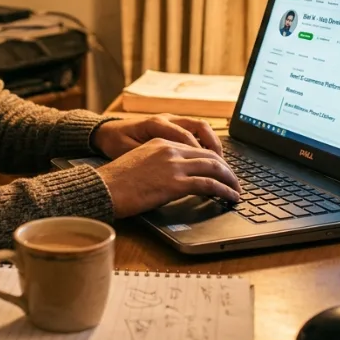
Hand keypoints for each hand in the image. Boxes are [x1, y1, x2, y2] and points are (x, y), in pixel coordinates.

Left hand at [90, 114, 223, 159]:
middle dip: (215, 149)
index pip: (186, 136)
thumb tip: (171, 171)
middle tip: (225, 170)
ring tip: (222, 164)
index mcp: (156, 123)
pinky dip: (205, 143)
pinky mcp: (172, 125)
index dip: (201, 154)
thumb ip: (149, 160)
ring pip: (200, 127)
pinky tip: (210, 158)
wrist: (106, 132)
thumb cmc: (115, 143)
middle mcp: (167, 118)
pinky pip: (194, 130)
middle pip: (200, 128)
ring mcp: (171, 120)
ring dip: (213, 144)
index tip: (212, 171)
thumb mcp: (128, 152)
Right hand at [95, 139, 240, 218]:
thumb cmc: (116, 181)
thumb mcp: (139, 162)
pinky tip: (230, 197)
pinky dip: (224, 191)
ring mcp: (173, 165)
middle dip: (227, 170)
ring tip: (237, 191)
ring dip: (230, 180)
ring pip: (214, 168)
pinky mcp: (175, 183)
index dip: (214, 160)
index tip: (222, 171)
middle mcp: (170, 149)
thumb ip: (160, 163)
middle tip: (235, 182)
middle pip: (210, 156)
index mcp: (161, 142)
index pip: (197, 148)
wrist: (103, 188)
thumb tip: (174, 178)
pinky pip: (209, 184)